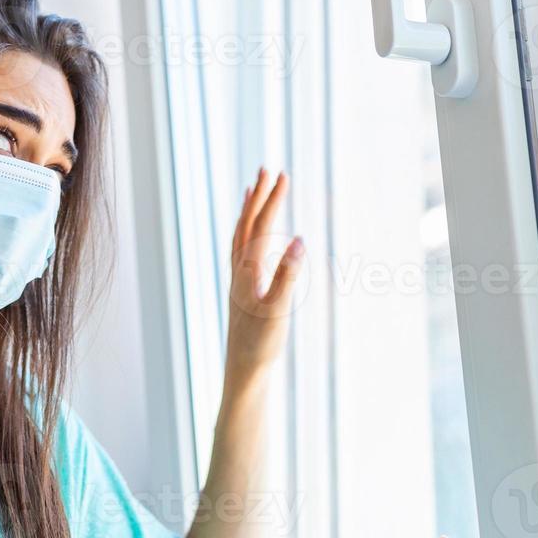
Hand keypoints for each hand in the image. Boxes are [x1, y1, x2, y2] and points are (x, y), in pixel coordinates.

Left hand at [225, 169, 303, 389]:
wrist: (242, 369)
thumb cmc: (261, 343)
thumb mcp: (279, 309)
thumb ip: (288, 275)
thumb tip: (300, 240)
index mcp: (248, 270)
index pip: (260, 225)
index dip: (272, 199)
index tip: (283, 175)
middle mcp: (239, 270)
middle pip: (246, 224)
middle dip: (258, 195)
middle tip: (267, 169)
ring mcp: (238, 279)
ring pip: (239, 235)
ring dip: (247, 210)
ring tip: (252, 190)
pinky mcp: (241, 290)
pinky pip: (240, 251)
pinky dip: (245, 233)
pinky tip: (252, 235)